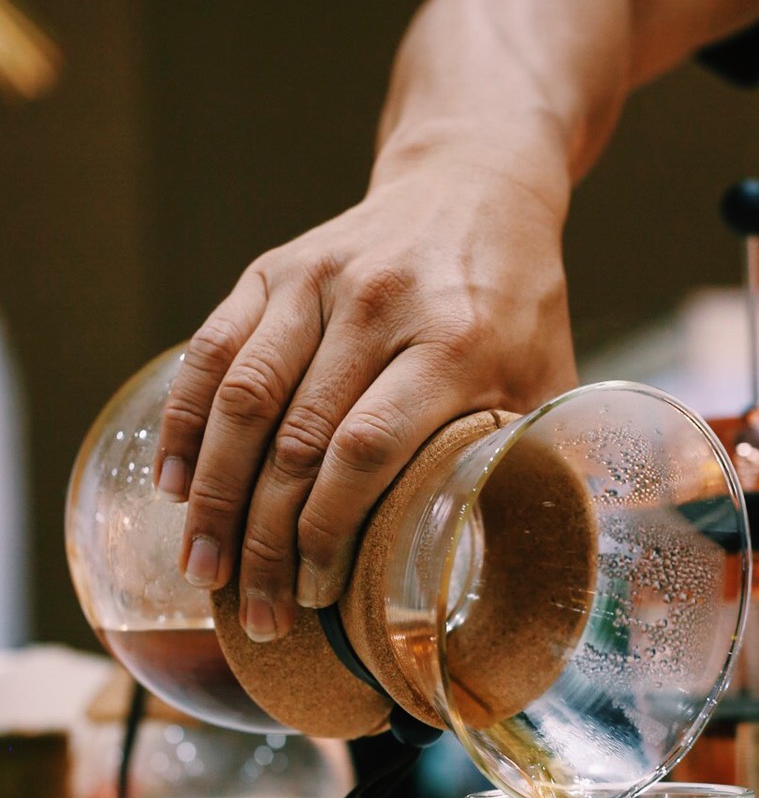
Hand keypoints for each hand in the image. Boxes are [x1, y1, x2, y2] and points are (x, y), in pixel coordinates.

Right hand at [153, 146, 576, 642]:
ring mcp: (317, 281)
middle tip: (256, 613)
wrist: (474, 184)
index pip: (367, 449)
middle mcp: (380, 306)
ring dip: (214, 494)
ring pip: (241, 398)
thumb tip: (514, 567)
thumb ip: (524, 457)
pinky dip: (186, 421)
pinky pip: (212, 350)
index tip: (316, 595)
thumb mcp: (546, 378)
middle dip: (265, 538)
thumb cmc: (517, 305)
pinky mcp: (273, 270)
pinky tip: (174, 483)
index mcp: (455, 342)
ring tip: (203, 569)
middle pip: (297, 438)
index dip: (328, 530)